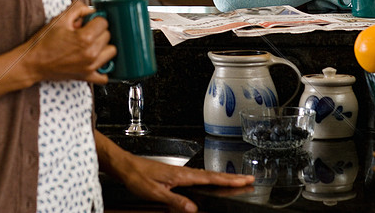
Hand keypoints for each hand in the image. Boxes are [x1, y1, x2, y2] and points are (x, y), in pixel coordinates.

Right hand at [25, 0, 115, 84]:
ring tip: (91, 45)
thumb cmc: (44, 42)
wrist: (33, 63)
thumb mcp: (59, 19)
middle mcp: (91, 53)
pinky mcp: (87, 76)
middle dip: (98, 32)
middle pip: (108, 36)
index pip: (104, 22)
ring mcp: (90, 66)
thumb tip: (91, 10)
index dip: (95, 19)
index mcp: (85, 38)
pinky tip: (96, 61)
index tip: (88, 22)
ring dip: (103, 47)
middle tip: (85, 32)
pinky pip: (105, 76)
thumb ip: (78, 9)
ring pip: (111, 52)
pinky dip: (103, 69)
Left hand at [116, 153, 252, 212]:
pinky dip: (209, 179)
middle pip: (213, 175)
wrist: (125, 166)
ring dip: (222, 178)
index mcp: (181, 175)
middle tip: (249, 178)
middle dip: (232, 177)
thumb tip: (193, 208)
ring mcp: (179, 173)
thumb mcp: (155, 192)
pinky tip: (209, 182)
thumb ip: (175, 201)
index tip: (244, 180)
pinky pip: (197, 176)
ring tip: (235, 181)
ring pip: (206, 175)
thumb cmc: (137, 176)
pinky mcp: (174, 175)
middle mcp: (183, 172)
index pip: (210, 178)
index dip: (229, 180)